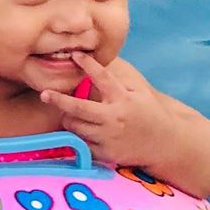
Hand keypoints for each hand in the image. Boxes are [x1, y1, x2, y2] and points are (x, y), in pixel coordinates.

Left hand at [36, 53, 174, 170]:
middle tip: (45, 93)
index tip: (75, 55)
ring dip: (69, 119)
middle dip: (59, 100)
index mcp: (123, 98)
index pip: (103, 77)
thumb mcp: (139, 91)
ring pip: (75, 127)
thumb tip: (96, 63)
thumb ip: (118, 80)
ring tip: (71, 115)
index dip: (88, 65)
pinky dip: (78, 136)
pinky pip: (82, 144)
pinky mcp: (106, 154)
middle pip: (78, 108)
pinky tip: (82, 131)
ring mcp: (109, 137)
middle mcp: (114, 117)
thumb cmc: (148, 112)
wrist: (164, 143)